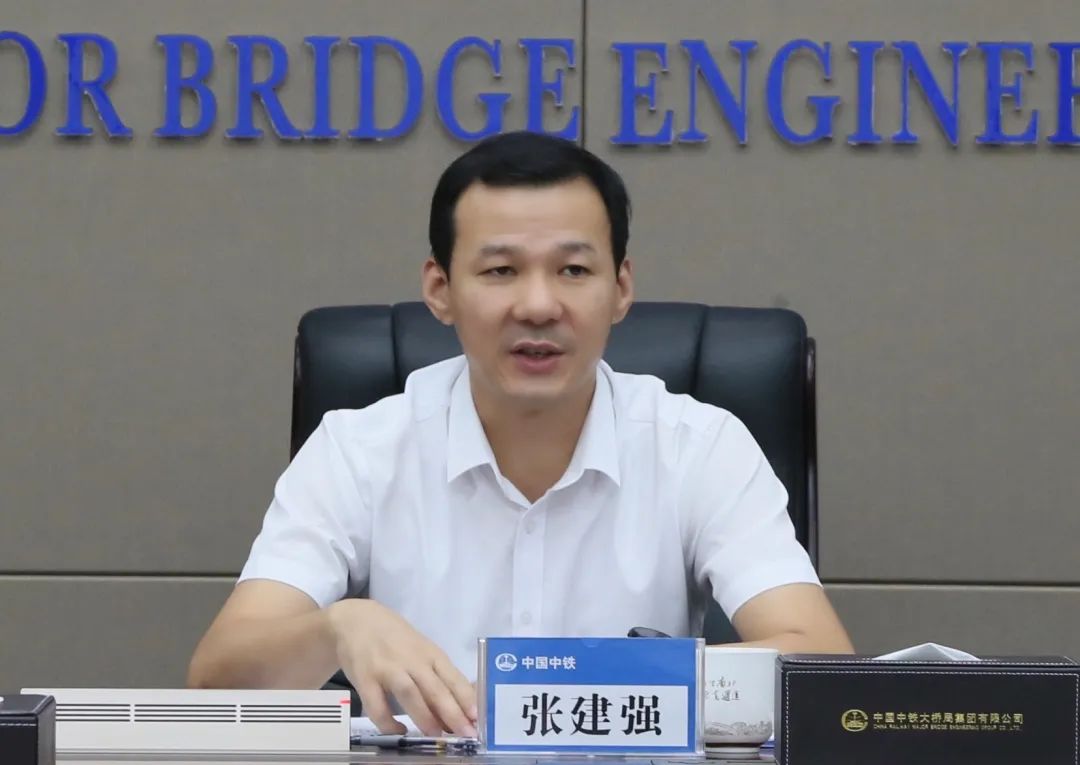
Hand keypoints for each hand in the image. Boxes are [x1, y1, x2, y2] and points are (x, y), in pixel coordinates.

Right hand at [328, 599, 477, 735]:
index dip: (466, 698)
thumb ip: (435, 673)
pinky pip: (377, 706)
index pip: (453, 677)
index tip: (478, 717)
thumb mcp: (420, 648)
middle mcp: (411, 660)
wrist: (355, 619)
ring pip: (410, 695)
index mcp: (429, 653)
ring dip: (425, 717)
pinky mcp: (365, 679)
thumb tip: (456, 705)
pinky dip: (388, 722)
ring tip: (437, 735)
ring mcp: (387, 669)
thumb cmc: (394, 637)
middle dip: (453, 713)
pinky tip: (398, 731)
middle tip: (466, 733)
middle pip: (435, 688)